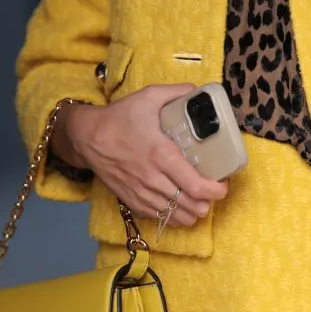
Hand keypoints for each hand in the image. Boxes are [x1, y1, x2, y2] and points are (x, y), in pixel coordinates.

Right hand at [60, 84, 228, 226]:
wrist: (87, 137)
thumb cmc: (119, 118)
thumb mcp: (148, 97)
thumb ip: (176, 92)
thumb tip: (199, 91)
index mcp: (162, 155)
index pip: (196, 186)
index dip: (217, 190)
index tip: (223, 183)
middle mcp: (153, 179)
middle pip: (191, 206)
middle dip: (209, 203)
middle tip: (213, 190)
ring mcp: (142, 193)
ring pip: (177, 217)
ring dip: (194, 212)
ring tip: (200, 200)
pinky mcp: (132, 201)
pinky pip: (160, 219)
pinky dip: (175, 217)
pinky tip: (180, 207)